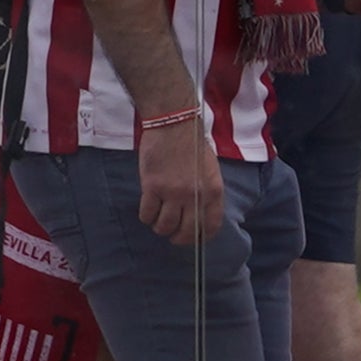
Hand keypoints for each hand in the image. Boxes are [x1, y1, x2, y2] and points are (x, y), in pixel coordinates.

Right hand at [136, 114, 224, 244]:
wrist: (173, 123)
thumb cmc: (192, 143)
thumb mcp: (209, 169)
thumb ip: (206, 192)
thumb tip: (197, 212)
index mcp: (213, 191)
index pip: (210, 226)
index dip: (200, 237)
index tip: (191, 237)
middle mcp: (195, 196)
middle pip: (186, 232)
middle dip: (177, 237)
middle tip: (170, 233)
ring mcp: (173, 193)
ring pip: (164, 226)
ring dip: (160, 227)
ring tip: (157, 220)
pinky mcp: (153, 187)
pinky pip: (147, 214)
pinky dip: (146, 216)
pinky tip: (147, 210)